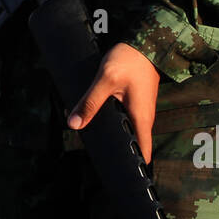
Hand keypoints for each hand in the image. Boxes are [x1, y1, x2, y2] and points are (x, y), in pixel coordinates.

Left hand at [67, 43, 159, 161]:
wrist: (144, 42)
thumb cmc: (129, 60)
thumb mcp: (105, 80)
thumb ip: (90, 102)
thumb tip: (74, 124)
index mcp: (141, 118)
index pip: (142, 151)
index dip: (132, 166)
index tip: (119, 176)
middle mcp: (144, 118)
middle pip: (133, 143)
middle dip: (117, 153)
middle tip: (99, 160)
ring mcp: (141, 110)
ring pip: (128, 131)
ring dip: (114, 136)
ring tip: (94, 141)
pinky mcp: (135, 102)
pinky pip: (126, 119)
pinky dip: (115, 123)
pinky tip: (99, 120)